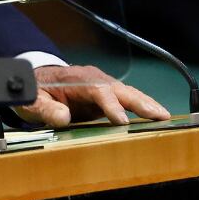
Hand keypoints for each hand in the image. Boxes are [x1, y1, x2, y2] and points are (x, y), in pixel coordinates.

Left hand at [12, 64, 170, 127]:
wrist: (38, 80)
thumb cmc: (36, 90)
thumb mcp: (33, 100)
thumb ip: (45, 109)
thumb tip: (63, 118)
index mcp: (77, 79)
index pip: (98, 90)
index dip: (111, 106)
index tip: (122, 121)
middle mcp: (95, 79)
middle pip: (120, 89)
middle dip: (140, 102)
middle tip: (159, 115)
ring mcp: (103, 86)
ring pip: (128, 93)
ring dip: (147, 104)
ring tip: (165, 117)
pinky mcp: (108, 95)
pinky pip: (127, 99)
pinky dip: (143, 106)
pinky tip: (156, 116)